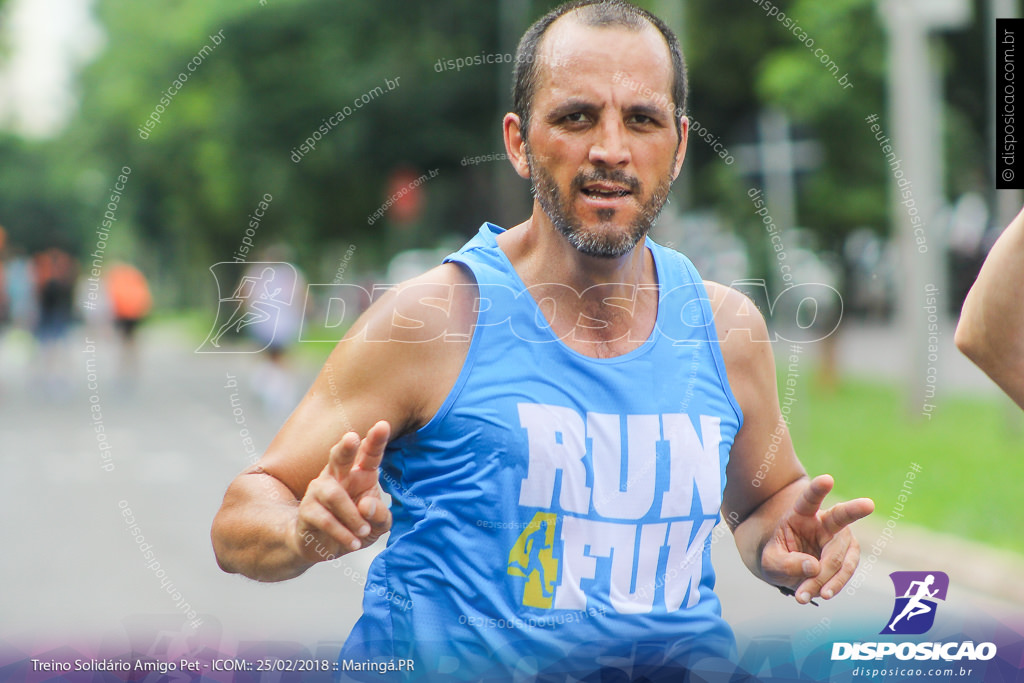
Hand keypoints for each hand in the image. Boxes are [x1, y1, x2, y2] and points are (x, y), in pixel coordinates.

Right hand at [289, 420, 392, 563]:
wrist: (323, 546)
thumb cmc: (355, 527)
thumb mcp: (377, 525)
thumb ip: (380, 515)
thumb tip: (366, 505)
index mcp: (360, 473)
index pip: (369, 454)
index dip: (376, 440)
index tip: (383, 425)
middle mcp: (338, 476)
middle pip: (339, 456)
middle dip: (345, 446)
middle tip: (352, 437)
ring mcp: (319, 491)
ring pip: (333, 494)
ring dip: (352, 516)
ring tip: (364, 532)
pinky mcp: (307, 510)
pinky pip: (325, 519)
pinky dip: (342, 533)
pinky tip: (354, 543)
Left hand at [760, 474, 873, 603]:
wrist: (787, 569)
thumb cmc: (777, 558)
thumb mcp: (770, 561)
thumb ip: (786, 564)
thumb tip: (814, 568)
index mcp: (801, 514)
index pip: (809, 499)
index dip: (817, 490)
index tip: (827, 479)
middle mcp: (824, 522)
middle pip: (840, 516)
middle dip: (854, 510)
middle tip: (868, 504)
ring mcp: (839, 539)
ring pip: (840, 556)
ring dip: (827, 577)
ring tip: (807, 594)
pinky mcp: (848, 557)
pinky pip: (845, 572)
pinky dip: (833, 585)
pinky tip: (821, 594)